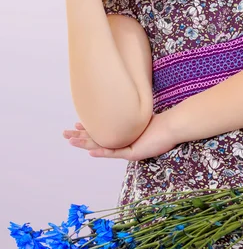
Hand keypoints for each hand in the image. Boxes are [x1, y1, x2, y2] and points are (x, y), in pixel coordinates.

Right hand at [62, 114, 177, 160]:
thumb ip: (129, 109)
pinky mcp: (134, 153)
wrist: (173, 126)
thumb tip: (121, 95)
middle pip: (97, 141)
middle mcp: (124, 143)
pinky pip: (114, 152)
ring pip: (101, 147)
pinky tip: (91, 150)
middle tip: (64, 135)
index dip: (88, 130)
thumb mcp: (139, 113)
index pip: (102, 133)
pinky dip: (102, 151)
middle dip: (80, 137)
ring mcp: (128, 149)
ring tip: (71, 141)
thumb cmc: (160, 120)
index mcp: (123, 136)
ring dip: (85, 144)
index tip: (75, 124)